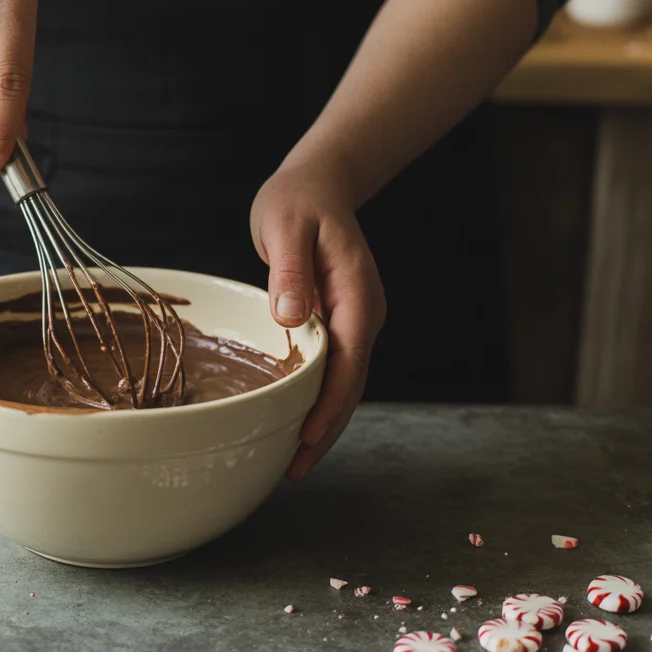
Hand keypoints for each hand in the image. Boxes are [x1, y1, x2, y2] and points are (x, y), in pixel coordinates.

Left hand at [250, 163, 385, 480]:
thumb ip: (289, 268)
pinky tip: (296, 421)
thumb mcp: (287, 226)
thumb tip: (291, 314)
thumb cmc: (299, 200)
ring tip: (296, 461)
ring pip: (345, 383)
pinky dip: (318, 400)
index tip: (307, 436)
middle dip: (327, 429)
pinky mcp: (339, 323)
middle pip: (351, 384)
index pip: (348, 362)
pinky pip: (333, 370)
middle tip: (296, 469)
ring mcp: (354, 321)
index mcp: (357, 296)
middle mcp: (363, 314)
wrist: (318, 183)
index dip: (329, 404)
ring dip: (324, 422)